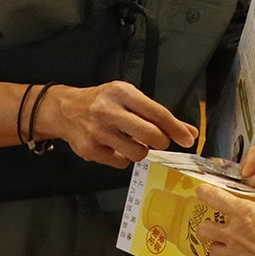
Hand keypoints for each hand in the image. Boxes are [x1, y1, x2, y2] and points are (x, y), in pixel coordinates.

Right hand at [38, 82, 197, 166]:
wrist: (65, 109)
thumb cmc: (102, 102)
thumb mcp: (129, 98)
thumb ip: (157, 115)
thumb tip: (189, 132)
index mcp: (121, 93)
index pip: (157, 112)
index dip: (176, 129)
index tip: (188, 139)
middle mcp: (108, 110)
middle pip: (149, 135)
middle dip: (161, 142)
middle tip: (158, 141)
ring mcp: (97, 131)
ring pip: (137, 153)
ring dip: (141, 151)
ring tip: (131, 141)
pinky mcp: (90, 150)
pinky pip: (121, 163)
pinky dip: (123, 158)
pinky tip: (115, 147)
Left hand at [193, 185, 254, 255]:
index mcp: (244, 213)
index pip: (216, 198)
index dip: (205, 192)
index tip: (202, 190)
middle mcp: (233, 234)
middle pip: (204, 230)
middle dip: (206, 228)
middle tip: (214, 228)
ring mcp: (234, 255)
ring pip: (212, 252)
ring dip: (216, 251)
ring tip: (224, 250)